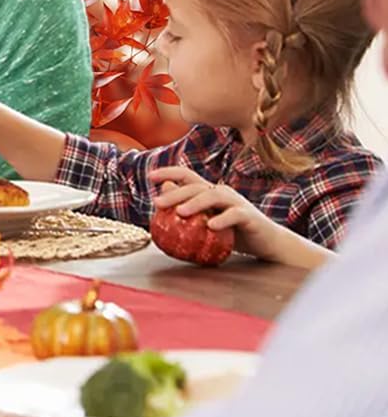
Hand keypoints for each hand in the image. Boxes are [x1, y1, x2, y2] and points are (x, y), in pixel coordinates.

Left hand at [150, 167, 299, 262]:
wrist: (268, 244)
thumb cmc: (234, 233)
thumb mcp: (207, 222)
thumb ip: (188, 210)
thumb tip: (162, 197)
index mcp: (210, 191)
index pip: (187, 176)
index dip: (168, 172)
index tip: (149, 176)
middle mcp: (222, 192)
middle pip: (196, 186)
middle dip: (175, 192)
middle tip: (157, 203)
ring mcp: (236, 202)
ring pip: (213, 195)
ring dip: (195, 202)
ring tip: (180, 212)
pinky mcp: (249, 216)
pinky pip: (235, 215)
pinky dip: (222, 219)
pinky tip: (210, 227)